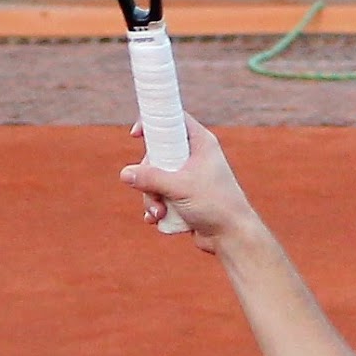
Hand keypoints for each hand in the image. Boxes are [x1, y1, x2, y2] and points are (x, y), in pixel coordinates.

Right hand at [120, 112, 255, 252]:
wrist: (231, 236)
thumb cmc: (215, 205)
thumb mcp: (180, 188)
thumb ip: (151, 179)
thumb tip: (125, 174)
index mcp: (201, 143)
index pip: (175, 119)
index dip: (154, 122)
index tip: (136, 134)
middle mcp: (195, 156)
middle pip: (158, 153)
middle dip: (148, 175)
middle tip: (152, 188)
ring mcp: (188, 177)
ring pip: (155, 177)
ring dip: (151, 197)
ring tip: (159, 212)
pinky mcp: (183, 196)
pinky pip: (160, 195)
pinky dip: (156, 206)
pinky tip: (158, 219)